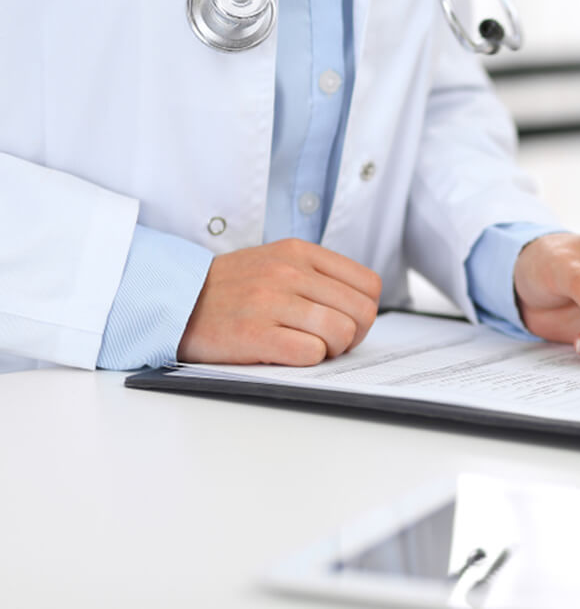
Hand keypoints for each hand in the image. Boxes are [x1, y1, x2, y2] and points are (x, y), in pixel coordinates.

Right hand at [177, 239, 381, 364]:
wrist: (177, 300)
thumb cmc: (233, 288)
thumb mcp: (278, 261)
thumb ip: (319, 275)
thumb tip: (362, 306)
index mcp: (300, 252)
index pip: (369, 285)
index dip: (364, 311)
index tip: (345, 320)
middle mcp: (289, 272)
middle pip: (362, 312)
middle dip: (353, 334)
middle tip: (329, 341)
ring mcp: (271, 302)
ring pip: (341, 332)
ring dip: (331, 349)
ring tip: (308, 346)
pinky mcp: (254, 334)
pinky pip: (310, 353)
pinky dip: (307, 360)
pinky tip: (288, 353)